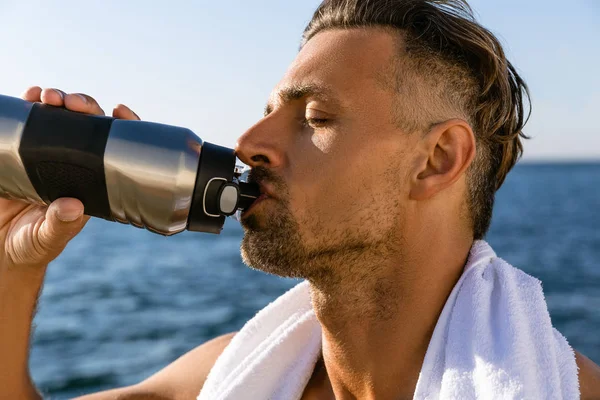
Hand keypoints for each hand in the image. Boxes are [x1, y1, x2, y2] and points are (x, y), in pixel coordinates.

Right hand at [0, 86, 139, 271]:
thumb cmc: (31, 246)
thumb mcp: (45, 238)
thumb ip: (58, 225)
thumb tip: (72, 206)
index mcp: (92, 182)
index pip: (116, 149)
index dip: (123, 127)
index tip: (120, 111)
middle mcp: (74, 164)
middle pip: (87, 125)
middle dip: (83, 107)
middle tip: (69, 102)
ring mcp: (47, 156)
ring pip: (59, 119)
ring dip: (55, 102)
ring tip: (46, 96)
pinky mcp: (20, 153)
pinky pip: (28, 124)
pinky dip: (28, 107)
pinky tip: (28, 96)